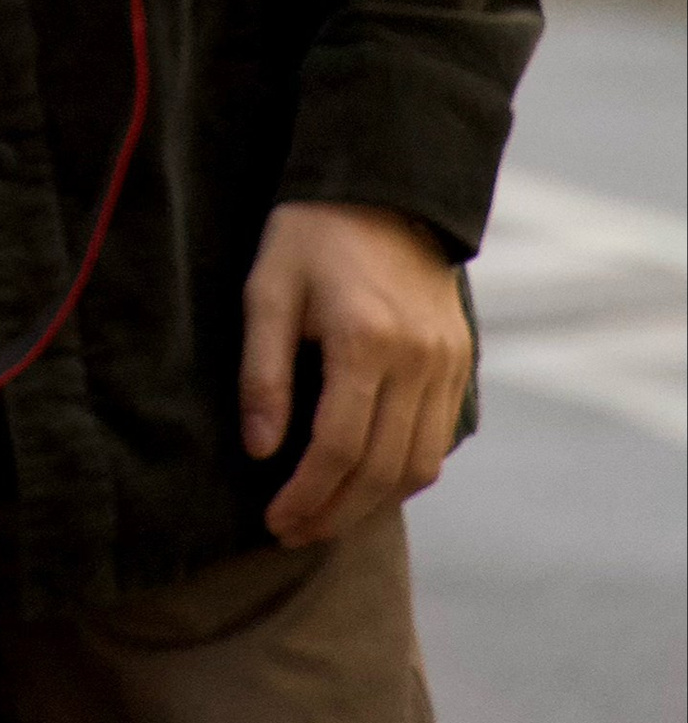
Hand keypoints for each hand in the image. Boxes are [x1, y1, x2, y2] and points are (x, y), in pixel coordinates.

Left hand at [242, 200, 470, 547]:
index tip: (276, 521)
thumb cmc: (312, 236)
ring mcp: (447, 363)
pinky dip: (404, 473)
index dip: (307, 495)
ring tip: (326, 517)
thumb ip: (263, 372)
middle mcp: (417, 359)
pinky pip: (438, 440)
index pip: (339, 447)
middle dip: (336, 513)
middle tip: (293, 533)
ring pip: (419, 465)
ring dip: (373, 504)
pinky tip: (365, 481)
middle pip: (382, 468)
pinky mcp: (461, 363)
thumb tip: (261, 450)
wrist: (385, 189)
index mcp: (367, 339)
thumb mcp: (268, 289)